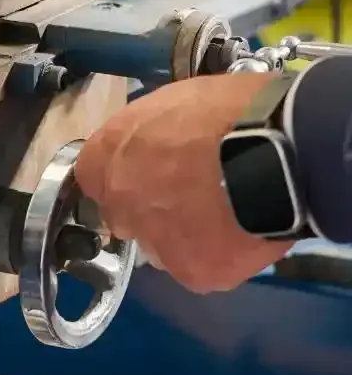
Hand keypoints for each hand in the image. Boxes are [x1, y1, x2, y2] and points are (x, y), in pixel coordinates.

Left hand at [74, 73, 291, 292]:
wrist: (280, 149)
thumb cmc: (231, 111)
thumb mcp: (174, 102)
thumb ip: (150, 133)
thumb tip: (154, 147)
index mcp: (109, 152)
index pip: (94, 175)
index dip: (125, 176)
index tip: (151, 175)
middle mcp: (119, 201)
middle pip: (124, 215)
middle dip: (150, 210)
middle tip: (191, 197)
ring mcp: (153, 240)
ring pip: (161, 247)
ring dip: (183, 237)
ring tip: (224, 218)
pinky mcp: (192, 272)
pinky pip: (201, 269)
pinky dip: (220, 258)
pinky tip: (242, 235)